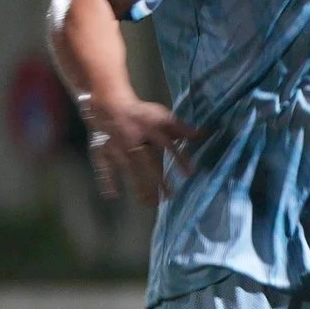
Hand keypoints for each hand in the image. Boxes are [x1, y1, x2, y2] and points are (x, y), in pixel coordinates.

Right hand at [80, 94, 201, 202]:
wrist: (110, 106)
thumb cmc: (141, 114)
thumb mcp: (163, 116)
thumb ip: (181, 128)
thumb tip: (203, 134)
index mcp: (151, 130)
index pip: (168, 145)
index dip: (179, 158)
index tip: (189, 174)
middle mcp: (135, 140)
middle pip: (148, 163)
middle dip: (158, 181)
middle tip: (169, 197)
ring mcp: (119, 147)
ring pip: (130, 169)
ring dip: (139, 186)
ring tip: (149, 202)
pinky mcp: (105, 150)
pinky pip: (105, 166)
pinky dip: (107, 180)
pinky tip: (113, 195)